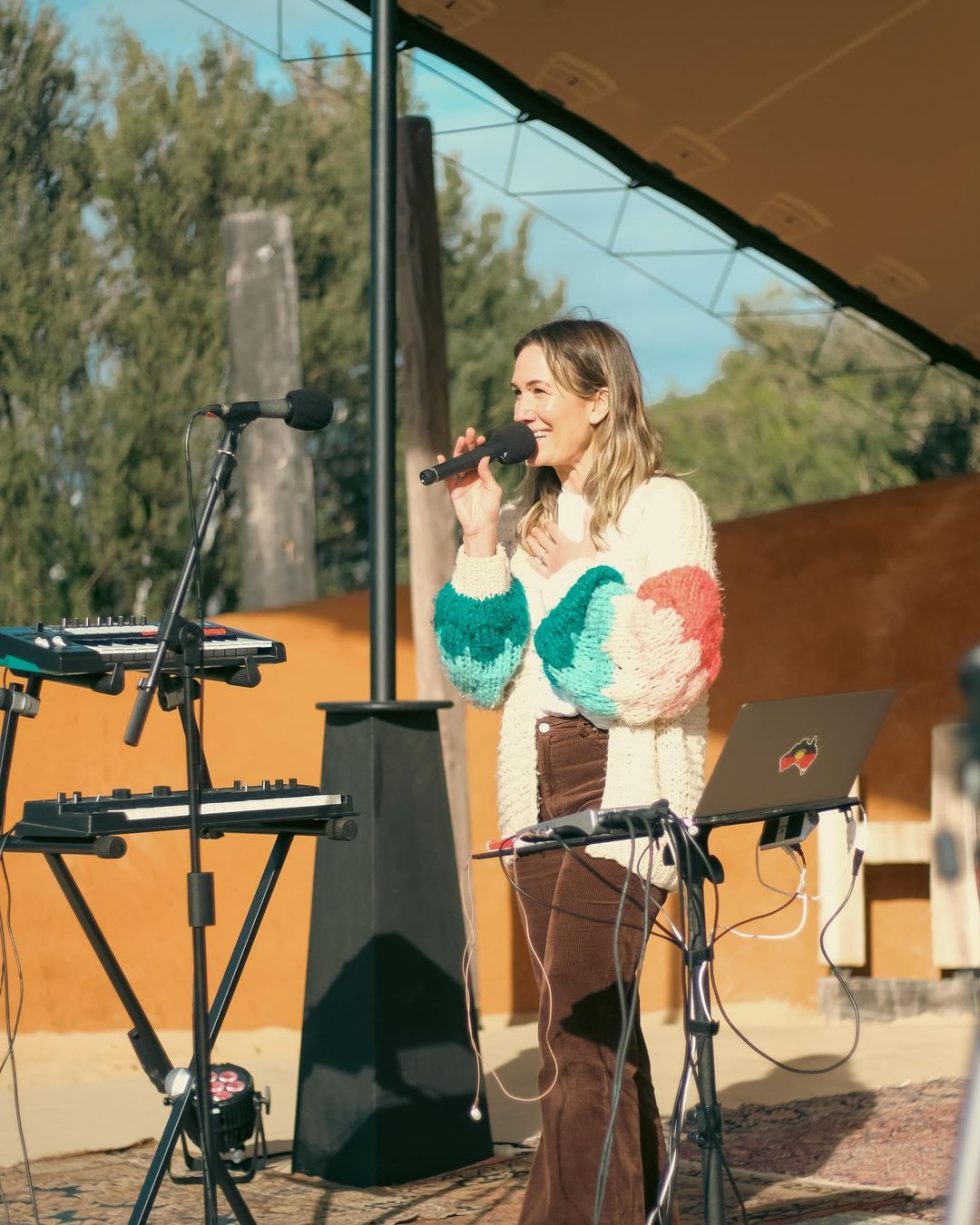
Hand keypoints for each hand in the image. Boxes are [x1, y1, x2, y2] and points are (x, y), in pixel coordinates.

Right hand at [438, 426, 501, 556]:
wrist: (480, 526)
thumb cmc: (490, 509)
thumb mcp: (493, 490)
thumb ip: (487, 474)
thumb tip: (483, 458)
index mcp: (483, 475)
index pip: (480, 457)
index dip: (479, 447)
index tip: (480, 438)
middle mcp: (472, 476)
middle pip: (468, 457)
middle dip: (468, 445)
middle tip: (469, 433)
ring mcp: (462, 482)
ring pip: (458, 463)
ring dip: (458, 452)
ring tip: (460, 441)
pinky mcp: (453, 489)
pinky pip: (447, 477)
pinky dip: (444, 467)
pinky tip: (442, 457)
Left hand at [526, 515, 597, 576]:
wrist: (582, 579)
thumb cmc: (587, 562)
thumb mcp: (590, 543)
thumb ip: (587, 527)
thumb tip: (588, 512)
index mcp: (564, 543)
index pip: (554, 531)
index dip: (548, 525)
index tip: (545, 521)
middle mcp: (555, 552)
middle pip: (544, 540)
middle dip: (538, 533)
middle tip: (534, 529)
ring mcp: (550, 563)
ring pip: (539, 551)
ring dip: (533, 544)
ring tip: (529, 539)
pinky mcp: (549, 574)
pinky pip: (538, 567)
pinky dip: (533, 562)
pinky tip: (528, 559)